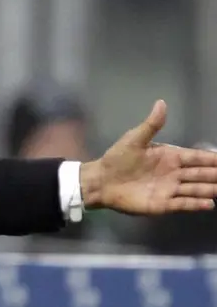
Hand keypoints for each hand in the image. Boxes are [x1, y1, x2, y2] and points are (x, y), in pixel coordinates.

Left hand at [80, 100, 216, 213]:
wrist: (101, 181)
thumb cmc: (117, 158)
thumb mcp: (134, 139)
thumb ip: (151, 124)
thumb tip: (161, 102)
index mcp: (170, 157)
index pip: (196, 157)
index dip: (212, 158)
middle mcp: (174, 173)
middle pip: (200, 173)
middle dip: (216, 174)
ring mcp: (169, 189)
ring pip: (195, 189)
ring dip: (210, 189)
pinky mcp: (162, 204)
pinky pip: (182, 203)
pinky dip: (196, 204)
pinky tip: (209, 204)